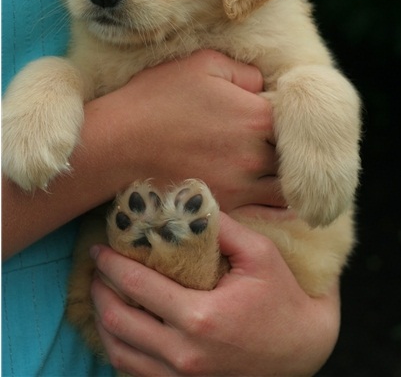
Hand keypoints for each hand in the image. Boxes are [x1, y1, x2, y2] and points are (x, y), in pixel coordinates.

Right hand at [83, 49, 281, 211]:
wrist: (120, 143)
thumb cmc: (158, 97)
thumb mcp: (203, 64)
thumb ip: (245, 72)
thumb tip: (264, 87)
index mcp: (256, 117)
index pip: (295, 120)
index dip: (288, 115)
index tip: (274, 113)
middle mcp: (255, 155)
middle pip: (294, 155)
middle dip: (289, 147)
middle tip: (277, 140)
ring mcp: (241, 184)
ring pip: (285, 187)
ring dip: (287, 177)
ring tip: (279, 168)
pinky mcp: (224, 204)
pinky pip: (265, 209)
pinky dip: (275, 203)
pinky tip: (273, 195)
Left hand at [91, 213, 339, 375]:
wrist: (304, 352)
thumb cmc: (284, 300)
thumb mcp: (261, 254)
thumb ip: (223, 227)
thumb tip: (190, 205)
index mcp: (200, 316)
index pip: (137, 285)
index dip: (111, 264)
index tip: (99, 248)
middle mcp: (184, 353)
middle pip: (118, 320)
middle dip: (99, 290)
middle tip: (98, 269)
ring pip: (119, 351)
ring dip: (103, 320)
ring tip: (103, 294)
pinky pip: (133, 372)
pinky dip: (119, 347)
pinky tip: (122, 327)